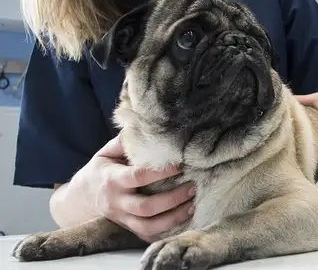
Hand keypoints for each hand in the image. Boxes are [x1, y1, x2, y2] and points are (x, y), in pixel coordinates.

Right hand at [68, 135, 195, 242]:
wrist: (79, 200)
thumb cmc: (99, 171)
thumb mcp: (105, 153)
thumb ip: (123, 142)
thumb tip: (142, 127)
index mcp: (112, 180)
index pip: (138, 177)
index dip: (160, 172)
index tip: (180, 165)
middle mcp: (117, 202)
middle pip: (146, 207)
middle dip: (172, 199)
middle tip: (192, 187)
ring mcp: (122, 219)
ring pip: (148, 226)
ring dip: (173, 218)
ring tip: (192, 205)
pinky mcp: (128, 228)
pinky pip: (147, 236)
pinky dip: (166, 232)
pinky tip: (183, 221)